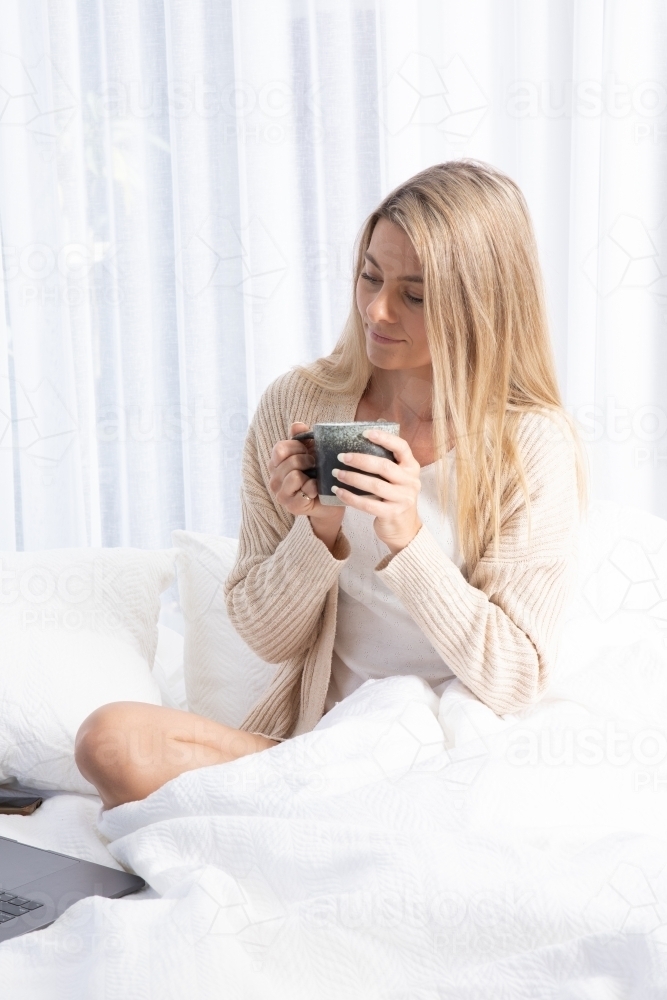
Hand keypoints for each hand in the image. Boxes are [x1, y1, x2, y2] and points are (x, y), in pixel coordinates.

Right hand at [268, 422, 344, 535]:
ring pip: (294, 475)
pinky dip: (313, 488)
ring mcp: (281, 494)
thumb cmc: (319, 473)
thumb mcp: (312, 451)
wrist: (330, 498)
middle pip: (290, 461)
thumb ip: (302, 437)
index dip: (297, 447)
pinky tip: (316, 490)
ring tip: (315, 478)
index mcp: (276, 464)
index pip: (280, 448)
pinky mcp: (291, 506)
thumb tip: (297, 425)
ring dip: (310, 475)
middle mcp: (274, 479)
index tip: (308, 451)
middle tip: (314, 466)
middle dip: (307, 460)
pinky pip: (303, 489)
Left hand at [330, 427, 421, 554]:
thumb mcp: (397, 478)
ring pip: (375, 485)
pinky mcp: (392, 513)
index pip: (402, 447)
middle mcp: (410, 482)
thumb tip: (364, 434)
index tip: (365, 433)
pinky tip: (338, 491)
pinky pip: (368, 504)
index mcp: (412, 467)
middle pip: (384, 466)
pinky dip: (351, 497)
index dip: (385, 438)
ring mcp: (403, 499)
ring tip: (336, 473)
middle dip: (360, 460)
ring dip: (352, 478)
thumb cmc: (394, 497)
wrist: (403, 528)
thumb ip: (386, 460)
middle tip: (342, 456)